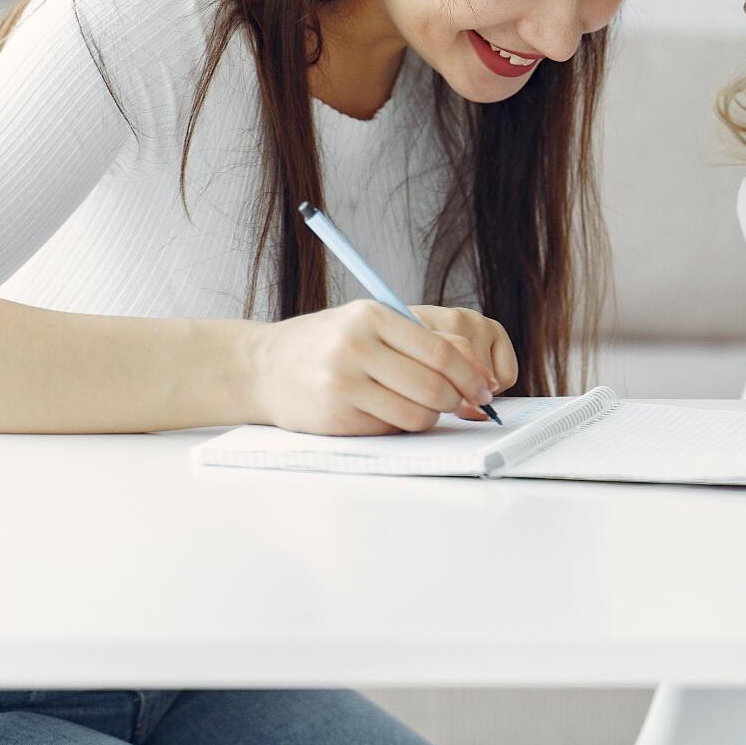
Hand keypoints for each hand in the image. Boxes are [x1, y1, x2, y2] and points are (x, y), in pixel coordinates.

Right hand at [247, 300, 500, 434]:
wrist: (262, 366)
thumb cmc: (326, 343)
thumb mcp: (369, 324)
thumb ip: (420, 339)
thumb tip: (477, 370)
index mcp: (372, 315)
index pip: (441, 350)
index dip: (471, 375)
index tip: (483, 388)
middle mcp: (356, 346)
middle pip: (434, 385)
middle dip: (458, 400)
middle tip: (464, 404)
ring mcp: (343, 383)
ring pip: (416, 414)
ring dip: (430, 417)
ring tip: (423, 408)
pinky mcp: (335, 417)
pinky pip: (389, 429)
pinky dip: (399, 425)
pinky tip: (386, 412)